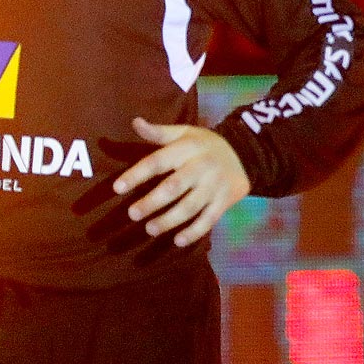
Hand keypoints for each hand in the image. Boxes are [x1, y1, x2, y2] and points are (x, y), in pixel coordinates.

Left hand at [74, 117, 250, 252]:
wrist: (245, 153)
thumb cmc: (205, 144)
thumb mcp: (185, 132)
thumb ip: (159, 132)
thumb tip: (135, 122)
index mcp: (187, 148)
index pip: (158, 161)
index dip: (137, 174)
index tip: (117, 188)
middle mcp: (201, 167)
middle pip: (174, 187)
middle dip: (152, 202)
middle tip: (132, 214)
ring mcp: (214, 186)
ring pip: (190, 207)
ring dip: (169, 220)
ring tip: (150, 229)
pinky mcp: (224, 201)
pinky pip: (209, 220)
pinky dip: (194, 232)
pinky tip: (178, 241)